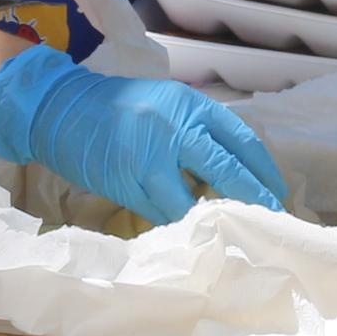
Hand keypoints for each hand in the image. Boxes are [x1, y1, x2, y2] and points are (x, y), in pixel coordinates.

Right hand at [0, 41, 287, 223]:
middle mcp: (173, 127)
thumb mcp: (166, 106)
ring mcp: (148, 157)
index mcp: (189, 105)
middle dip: (251, 198)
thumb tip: (237, 172)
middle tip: (267, 220)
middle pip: (227, 170)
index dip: (263, 170)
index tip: (277, 193)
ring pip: (192, 201)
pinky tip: (187, 228)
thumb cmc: (119, 109)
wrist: (59, 110)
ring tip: (226, 229)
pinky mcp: (126, 183)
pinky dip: (176, 222)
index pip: (240, 140)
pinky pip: (161, 213)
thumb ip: (198, 133)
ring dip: (210, 218)